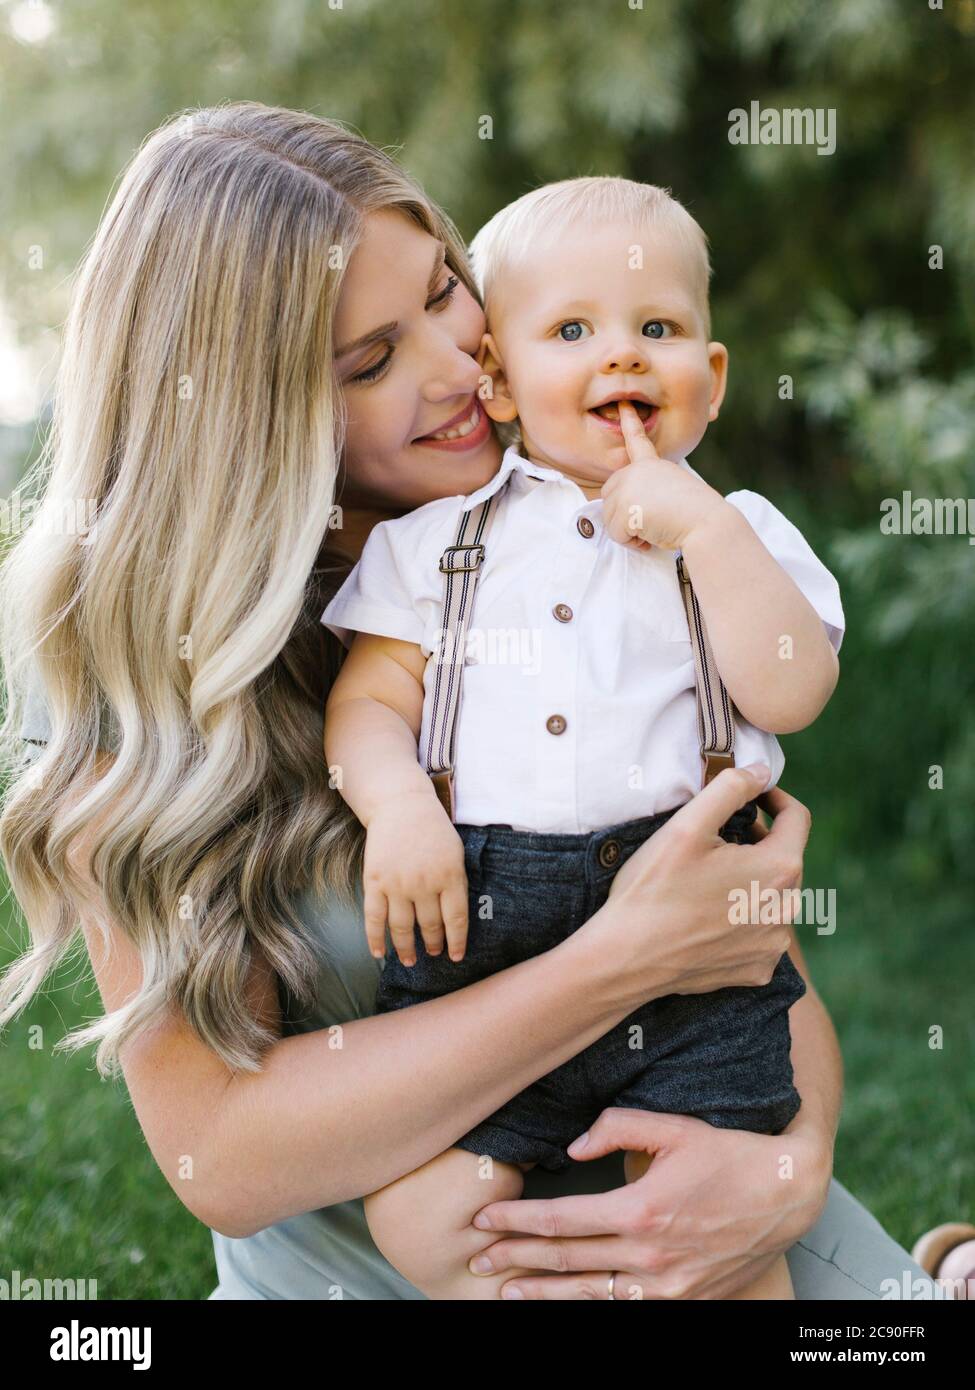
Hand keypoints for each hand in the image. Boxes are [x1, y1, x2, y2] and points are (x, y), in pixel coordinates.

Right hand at [362, 793, 468, 966]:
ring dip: (407, 948)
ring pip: (402, 927)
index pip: (456, 920)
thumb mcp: (455, 853)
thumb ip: (456, 884)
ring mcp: (398, 884)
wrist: (401, 805)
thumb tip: (454, 920)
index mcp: (450, 876)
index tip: (455, 957)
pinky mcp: (375, 881)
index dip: (456, 942)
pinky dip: (375, 939)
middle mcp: (424, 883)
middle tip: (434, 953)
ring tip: (411, 960)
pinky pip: (374, 917)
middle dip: (433, 944)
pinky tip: (379, 953)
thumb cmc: (433, 829)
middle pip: (429, 925)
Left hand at [468, 1108, 831, 1298]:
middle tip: (478, 1259)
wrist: (787, 1195)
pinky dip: (590, 1305)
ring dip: (543, 1293)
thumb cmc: (727, 1154)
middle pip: (566, 1261)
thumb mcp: (672, 1127)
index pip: (560, 1220)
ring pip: (590, 1294)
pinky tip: (565, 1302)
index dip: (516, 1223)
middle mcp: (649, 1256)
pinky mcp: (685, 1301)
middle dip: (515, 1260)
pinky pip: (625, 1307)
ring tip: (507, 1290)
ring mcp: (667, 1286)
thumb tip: (573, 1144)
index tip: (483, 1222)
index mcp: (639, 1210)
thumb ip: (617, 1127)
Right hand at [594, 767, 809, 999]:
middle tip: (719, 837)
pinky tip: (709, 916)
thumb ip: (731, 788)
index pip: (798, 819)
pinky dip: (742, 918)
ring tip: (710, 879)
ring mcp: (773, 945)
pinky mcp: (757, 970)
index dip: (775, 799)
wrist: (625, 959)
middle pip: (785, 859)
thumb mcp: (687, 825)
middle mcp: (787, 910)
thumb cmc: (653, 888)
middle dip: (759, 842)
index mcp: (779, 868)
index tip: (753, 796)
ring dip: (751, 882)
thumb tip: (762, 772)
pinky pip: (760, 932)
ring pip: (773, 897)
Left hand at [600, 400, 727, 552]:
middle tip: (650, 523)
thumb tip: (633, 511)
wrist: (707, 523)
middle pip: (609, 495)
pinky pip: (616, 534)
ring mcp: (628, 486)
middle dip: (623, 516)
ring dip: (630, 533)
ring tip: (655, 528)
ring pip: (610, 519)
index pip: (638, 441)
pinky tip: (651, 536)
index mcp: (653, 465)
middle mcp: (637, 470)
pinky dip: (632, 543)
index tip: (623, 403)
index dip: (629, 422)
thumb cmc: (698, 515)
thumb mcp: (674, 493)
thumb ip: (650, 492)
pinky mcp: (624, 506)